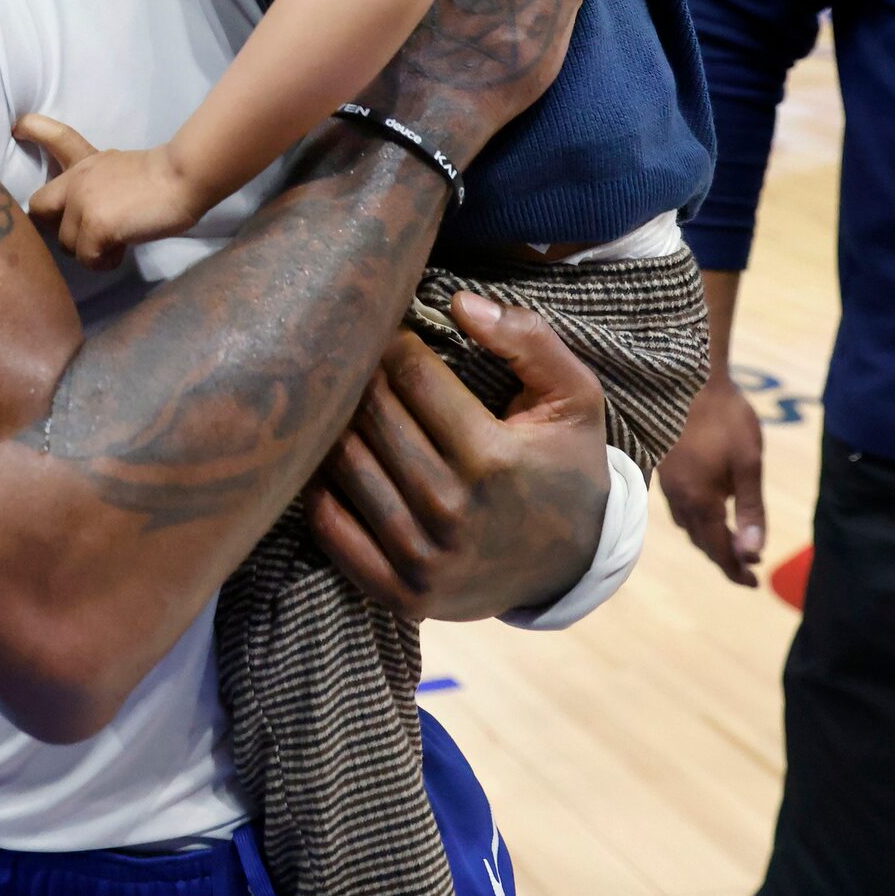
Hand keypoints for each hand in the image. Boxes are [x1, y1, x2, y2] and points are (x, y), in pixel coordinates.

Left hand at [15, 120, 214, 270]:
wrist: (182, 178)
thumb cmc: (166, 177)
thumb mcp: (122, 170)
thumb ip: (99, 185)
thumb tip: (94, 216)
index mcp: (87, 163)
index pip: (56, 138)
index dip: (36, 131)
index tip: (19, 128)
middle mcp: (76, 181)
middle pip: (39, 209)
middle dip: (53, 227)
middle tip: (84, 235)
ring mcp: (82, 204)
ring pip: (67, 244)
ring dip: (90, 250)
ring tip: (119, 241)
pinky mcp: (94, 227)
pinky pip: (87, 259)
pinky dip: (105, 261)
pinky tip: (124, 249)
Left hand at [305, 293, 611, 620]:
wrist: (572, 564)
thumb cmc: (565, 464)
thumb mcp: (575, 397)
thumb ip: (528, 339)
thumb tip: (459, 301)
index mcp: (493, 458)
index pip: (410, 374)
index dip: (394, 343)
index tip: (392, 333)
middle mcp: (453, 511)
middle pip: (369, 415)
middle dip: (360, 375)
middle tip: (357, 360)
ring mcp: (424, 558)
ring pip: (344, 465)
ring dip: (333, 425)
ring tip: (341, 402)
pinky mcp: (401, 594)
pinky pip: (330, 528)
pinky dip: (319, 488)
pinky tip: (332, 460)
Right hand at [659, 373, 767, 585]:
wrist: (692, 380)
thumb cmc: (727, 420)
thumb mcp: (748, 465)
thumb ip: (750, 511)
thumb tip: (754, 553)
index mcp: (700, 501)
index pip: (718, 549)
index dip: (736, 570)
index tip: (754, 584)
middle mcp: (678, 499)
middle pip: (700, 541)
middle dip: (724, 558)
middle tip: (748, 569)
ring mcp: (667, 485)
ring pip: (688, 526)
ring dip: (709, 541)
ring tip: (731, 545)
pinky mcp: (664, 471)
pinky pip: (680, 510)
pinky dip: (696, 522)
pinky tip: (708, 513)